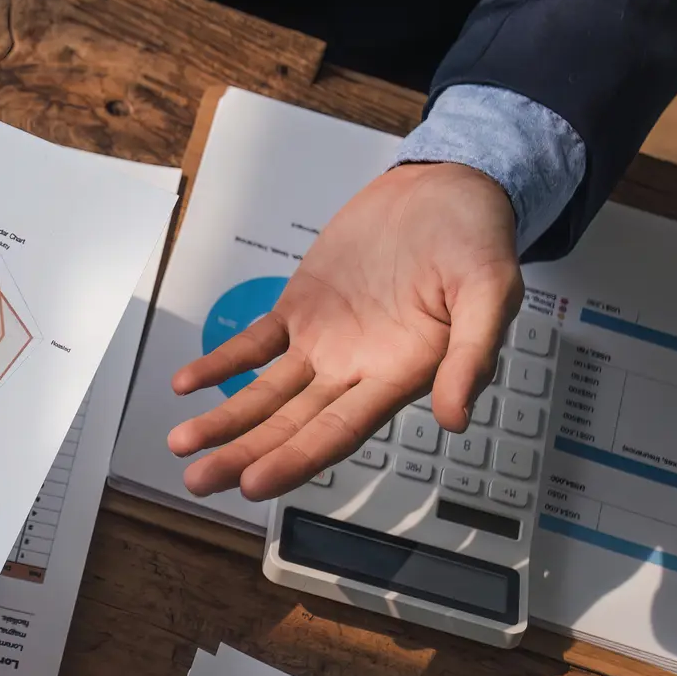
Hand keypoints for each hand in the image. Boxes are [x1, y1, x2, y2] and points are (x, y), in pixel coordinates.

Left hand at [168, 162, 521, 499]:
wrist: (444, 191)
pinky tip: (187, 384)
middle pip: (292, 425)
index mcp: (402, 376)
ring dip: (226, 419)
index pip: (340, 432)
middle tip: (198, 481)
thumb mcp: (493, 291)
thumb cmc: (477, 242)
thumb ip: (473, 356)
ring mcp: (325, 342)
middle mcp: (357, 371)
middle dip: (245, 454)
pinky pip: (255, 344)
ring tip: (183, 445)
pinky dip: (222, 363)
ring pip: (267, 393)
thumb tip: (456, 418)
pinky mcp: (302, 308)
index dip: (296, 458)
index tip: (254, 484)